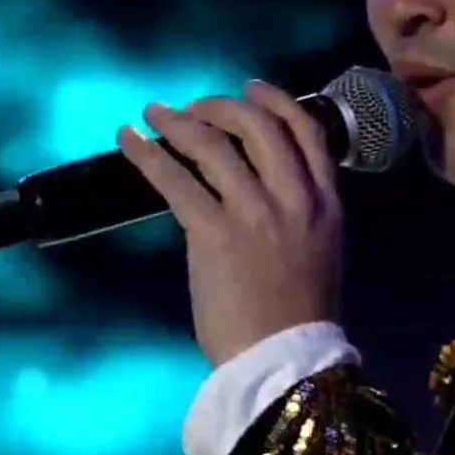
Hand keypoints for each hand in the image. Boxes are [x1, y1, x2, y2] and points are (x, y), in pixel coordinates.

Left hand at [116, 79, 343, 367]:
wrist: (283, 365)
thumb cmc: (297, 319)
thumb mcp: (320, 253)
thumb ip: (300, 214)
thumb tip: (261, 187)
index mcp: (327, 204)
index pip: (307, 131)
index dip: (275, 101)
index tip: (250, 89)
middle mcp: (295, 199)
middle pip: (259, 125)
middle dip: (221, 106)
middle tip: (195, 108)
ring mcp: (254, 213)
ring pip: (214, 144)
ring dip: (179, 121)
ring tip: (155, 113)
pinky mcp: (214, 233)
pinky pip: (175, 179)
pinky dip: (146, 153)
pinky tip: (127, 140)